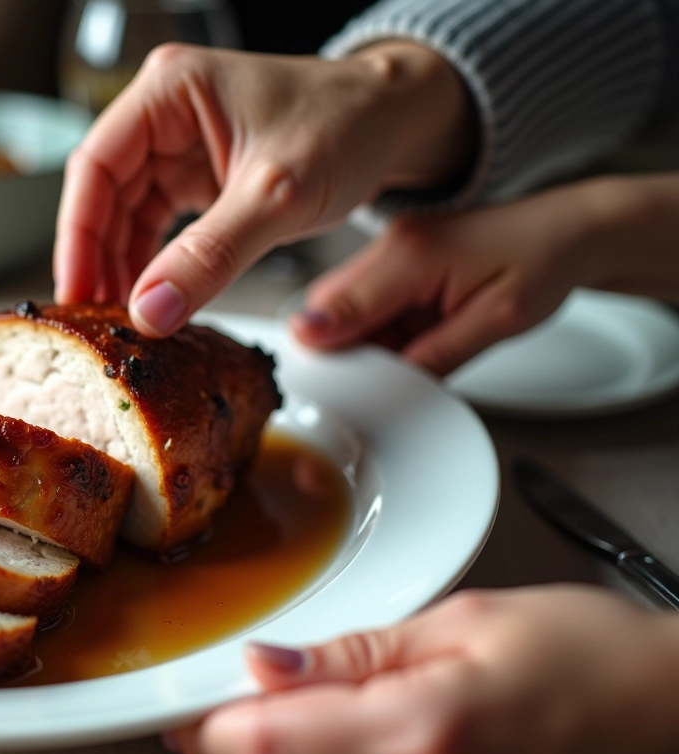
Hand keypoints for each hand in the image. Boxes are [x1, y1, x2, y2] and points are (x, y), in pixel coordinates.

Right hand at [54, 41, 475, 335]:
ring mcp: (180, 145)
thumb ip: (211, 256)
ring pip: (127, 214)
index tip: (76, 291)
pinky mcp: (199, 175)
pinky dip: (153, 264)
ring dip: (122, 266)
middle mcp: (166, 113)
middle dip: (98, 259)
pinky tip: (153, 299)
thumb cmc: (349, 125)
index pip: (96, 165)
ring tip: (121, 320)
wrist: (398, 122)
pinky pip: (158, 224)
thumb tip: (152, 309)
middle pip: (104, 193)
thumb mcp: (278, 195)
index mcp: (170, 90)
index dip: (78, 234)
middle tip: (95, 320)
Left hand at [165, 586, 678, 753]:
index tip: (173, 712)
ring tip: (424, 693)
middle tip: (332, 669)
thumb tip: (262, 665)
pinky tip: (441, 732)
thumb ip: (351, 654)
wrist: (677, 720)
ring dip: (346, 737)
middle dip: (289, 715)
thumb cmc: (588, 654)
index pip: (268, 743)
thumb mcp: (462, 621)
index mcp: (421, 730)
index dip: (206, 728)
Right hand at [290, 174, 678, 375]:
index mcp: (411, 255)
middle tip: (363, 384)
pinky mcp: (401, 259)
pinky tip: (410, 344)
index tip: (315, 388)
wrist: (573, 231)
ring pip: (344, 308)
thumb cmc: (545, 262)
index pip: (337, 309)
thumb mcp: (494, 321)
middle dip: (334, 350)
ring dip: (359, 343)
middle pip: (327, 307)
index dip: (318, 351)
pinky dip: (380, 332)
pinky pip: (368, 304)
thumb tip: (378, 381)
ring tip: (402, 363)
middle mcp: (392, 245)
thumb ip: (429, 353)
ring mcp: (393, 249)